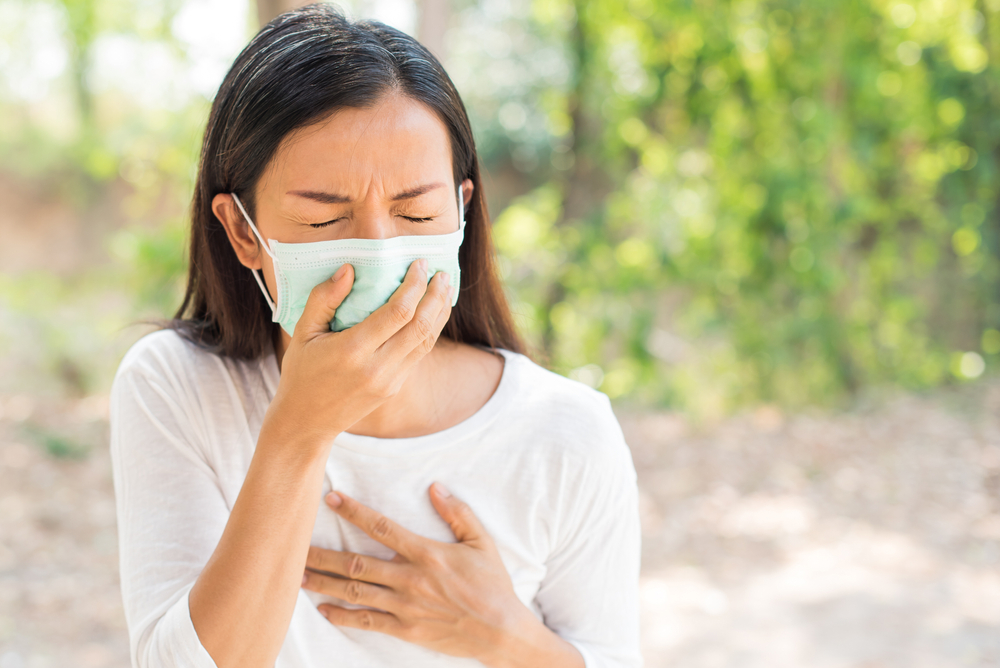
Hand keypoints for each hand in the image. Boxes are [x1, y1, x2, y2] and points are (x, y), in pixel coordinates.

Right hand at [265, 259, 452, 443]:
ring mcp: (390, 380)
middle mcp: (377, 367)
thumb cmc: (301, 372)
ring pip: (426, 341)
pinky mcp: (395, 386)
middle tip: (440, 272)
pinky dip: (430, 329)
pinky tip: (433, 312)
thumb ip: (323, 299)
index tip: (419, 264)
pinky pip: (419, 353)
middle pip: (421, 326)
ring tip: (444, 288)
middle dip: (435, 295)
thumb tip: (349, 269)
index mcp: (353, 351)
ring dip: (440, 312)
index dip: (414, 285)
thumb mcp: (302, 333)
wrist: (307, 422)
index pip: (398, 312)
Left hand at [302, 484, 582, 667]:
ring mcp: (405, 607)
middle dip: (322, 553)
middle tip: (294, 544)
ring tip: (297, 576)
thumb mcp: (481, 543)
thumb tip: (434, 487)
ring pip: (354, 593)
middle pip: (356, 564)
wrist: (500, 632)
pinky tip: (323, 609)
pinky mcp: (405, 629)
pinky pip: (367, 621)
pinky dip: (342, 616)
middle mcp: (410, 579)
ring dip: (323, 583)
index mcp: (427, 554)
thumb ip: (458, 513)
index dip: (354, 512)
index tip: (331, 498)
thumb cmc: (492, 585)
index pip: (383, 528)